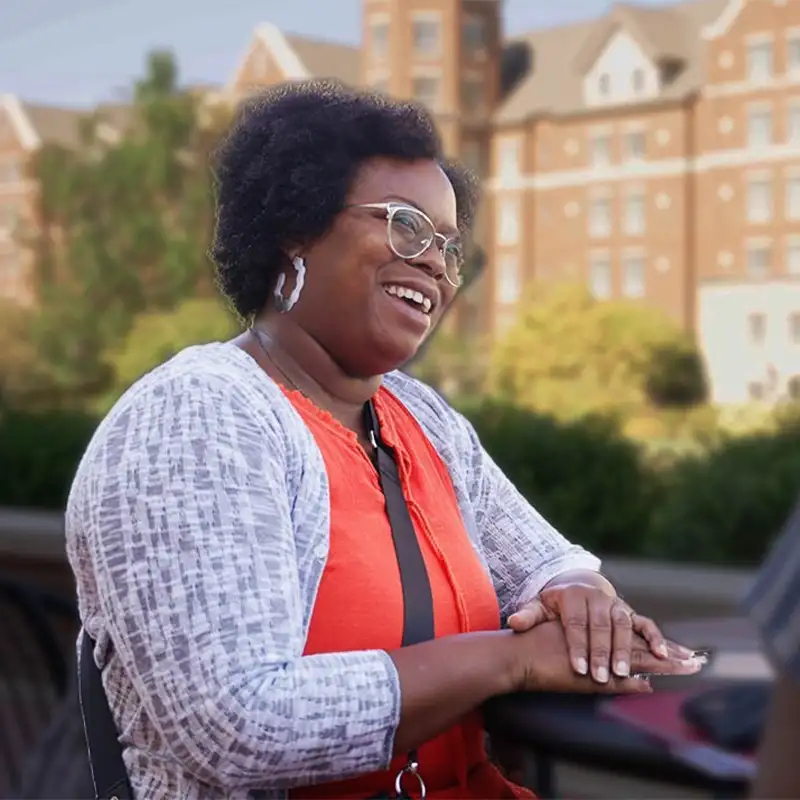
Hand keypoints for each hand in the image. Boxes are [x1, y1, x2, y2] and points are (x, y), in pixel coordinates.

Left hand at [507, 582, 693, 683]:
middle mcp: (596, 598)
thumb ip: (529, 615)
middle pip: (600, 627)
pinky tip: (661, 655)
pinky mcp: (630, 611)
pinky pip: (644, 623)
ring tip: (623, 673)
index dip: (578, 646)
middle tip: (601, 677)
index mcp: (572, 596)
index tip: (578, 668)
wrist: (579, 585)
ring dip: (624, 650)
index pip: (575, 623)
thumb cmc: (556, 604)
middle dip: (601, 653)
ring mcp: (615, 604)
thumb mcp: (539, 606)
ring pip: (623, 626)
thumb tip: (514, 622)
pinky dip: (654, 638)